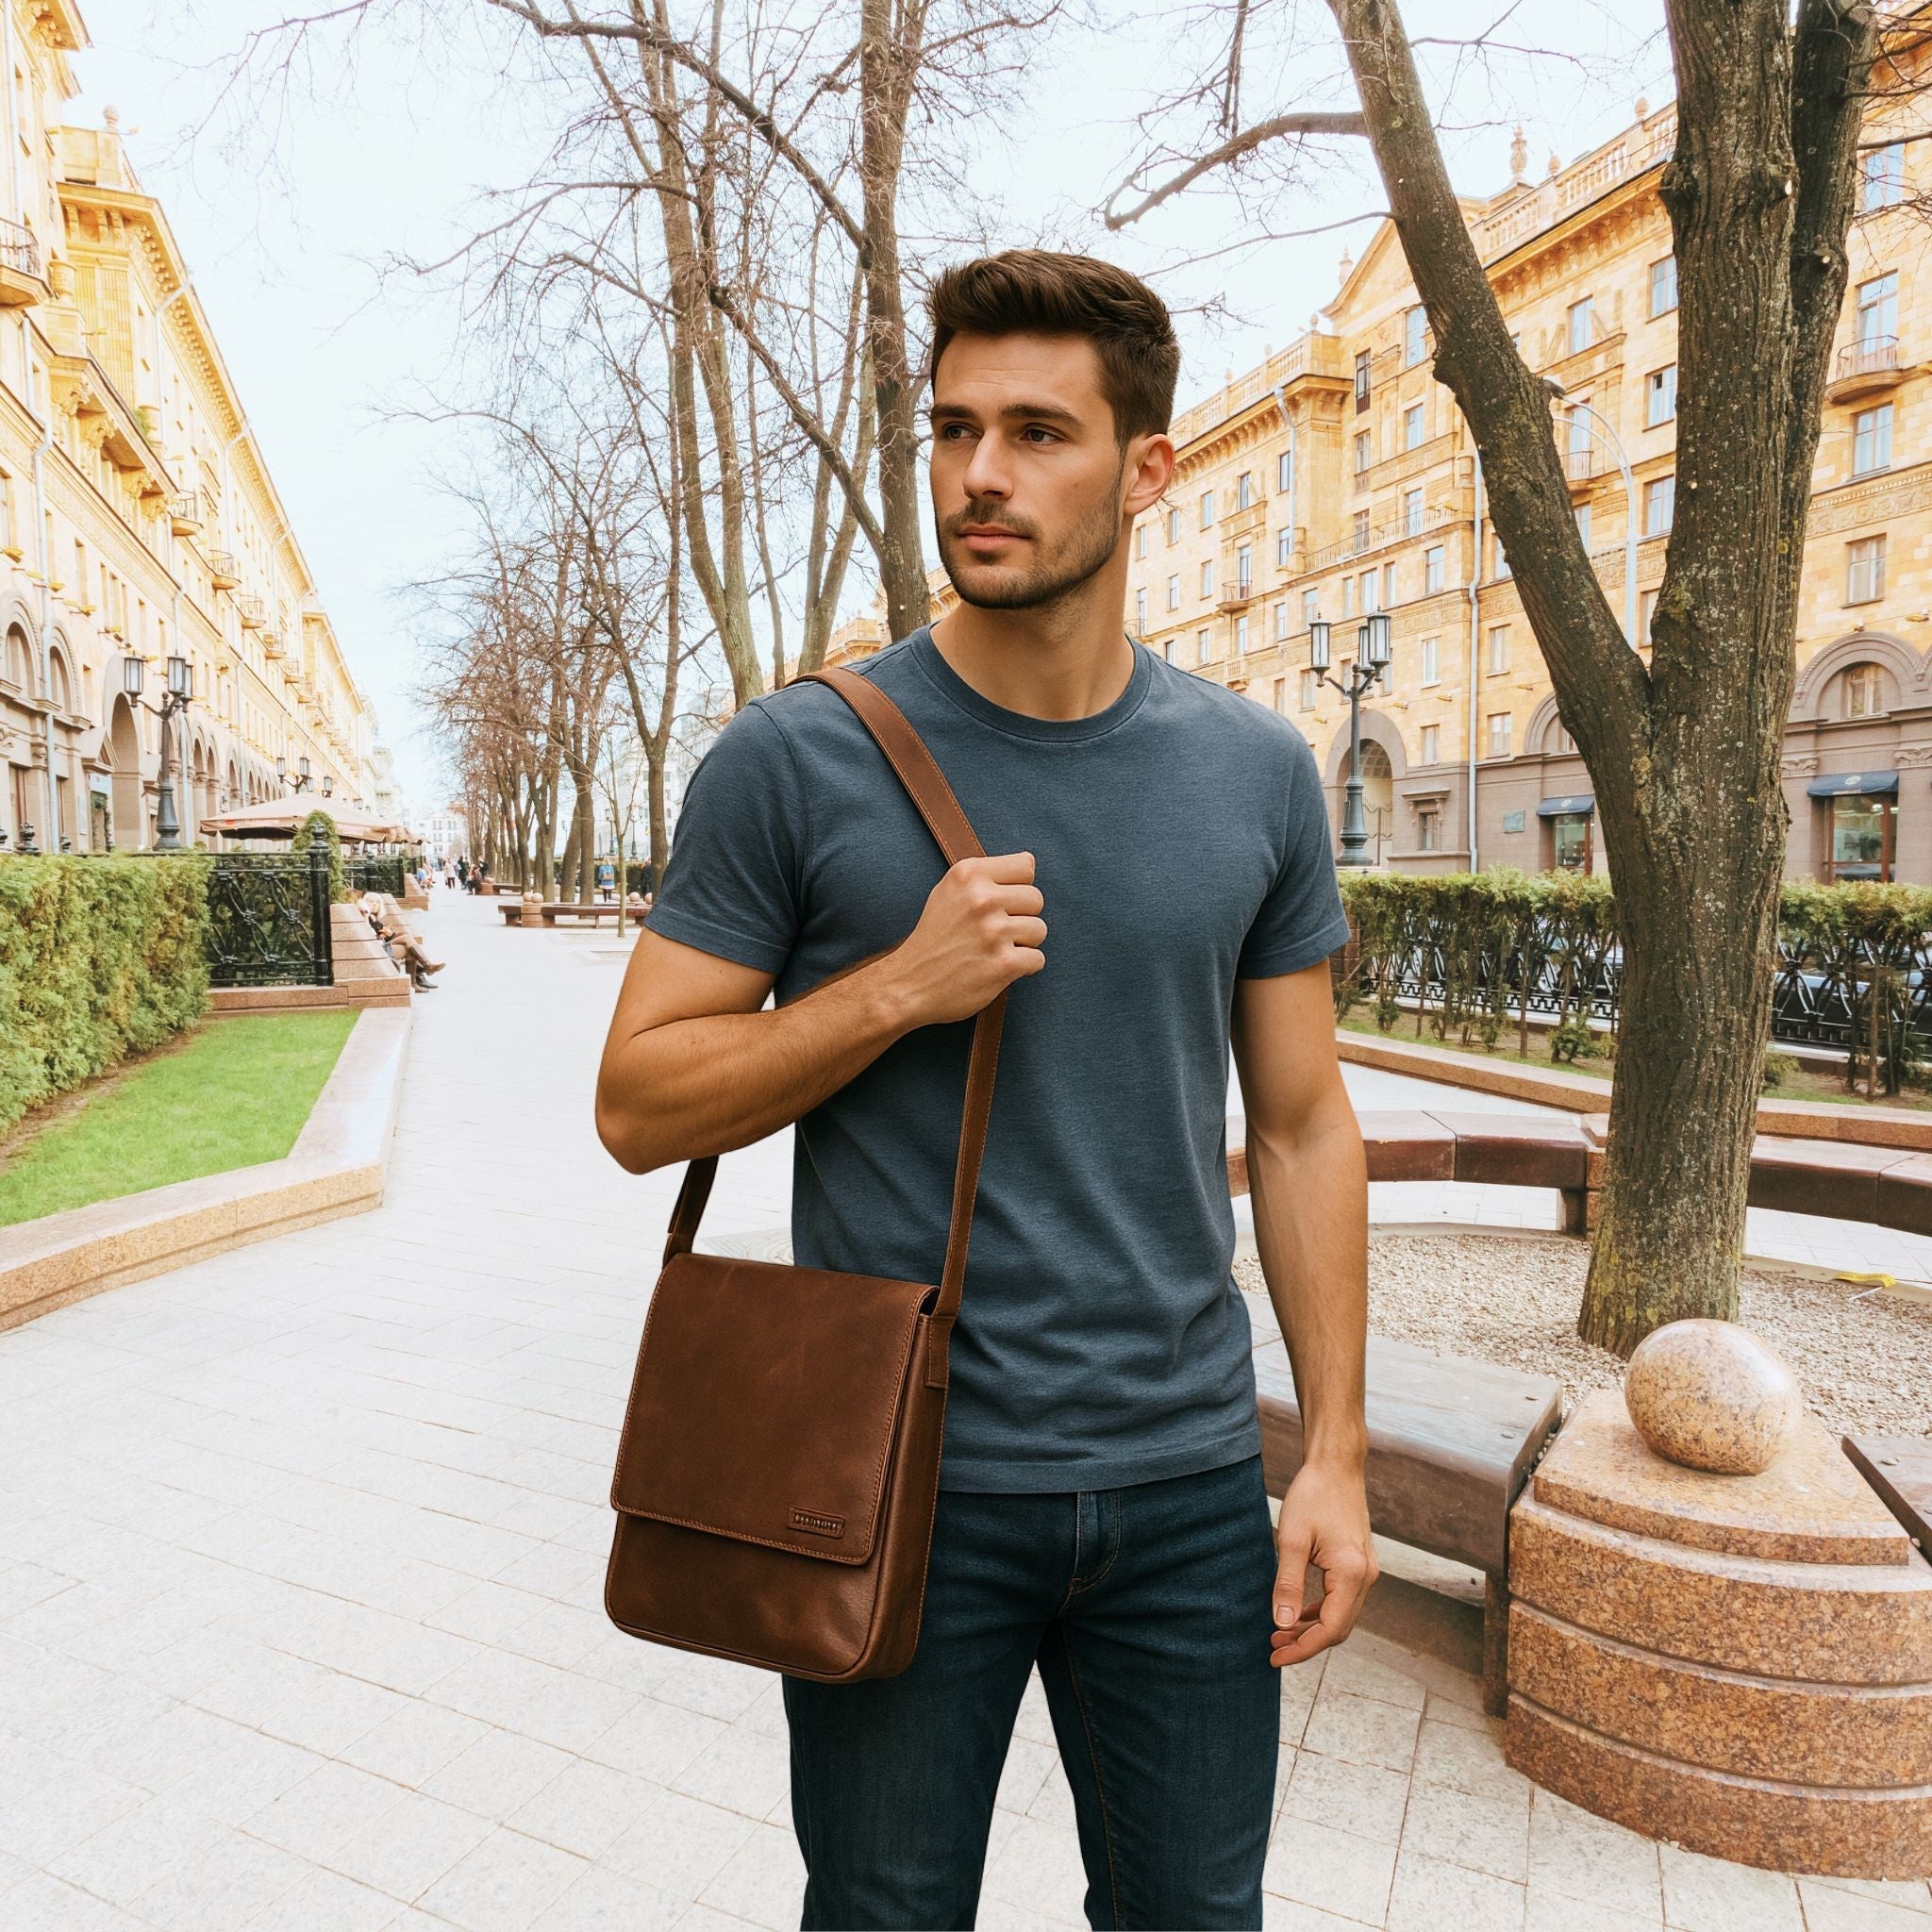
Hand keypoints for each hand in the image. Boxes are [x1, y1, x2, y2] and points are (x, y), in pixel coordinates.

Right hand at [889, 852, 1045, 1025]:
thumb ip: (985, 875)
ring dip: (1023, 944)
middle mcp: (981, 898)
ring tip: (993, 950)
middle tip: (993, 933)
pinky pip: (1037, 959)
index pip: (1025, 866)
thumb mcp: (949, 892)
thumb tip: (1029, 861)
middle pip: (1036, 899)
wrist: (909, 984)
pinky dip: (1022, 967)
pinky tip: (997, 968)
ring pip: (1039, 930)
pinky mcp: (1003, 964)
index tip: (998, 904)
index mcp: (968, 874)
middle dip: (1021, 917)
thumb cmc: (933, 938)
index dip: (1016, 888)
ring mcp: (993, 931)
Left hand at [1270, 1460, 1377, 1667]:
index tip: (1275, 1658)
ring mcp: (1366, 1570)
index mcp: (1352, 1573)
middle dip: (1306, 1643)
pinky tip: (1298, 1613)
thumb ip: (1288, 1584)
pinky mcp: (1360, 1563)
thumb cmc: (1312, 1495)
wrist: (1336, 1466)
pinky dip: (1321, 1612)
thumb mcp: (1292, 1539)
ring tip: (1280, 1634)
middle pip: (1339, 1628)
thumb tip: (1282, 1625)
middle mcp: (1366, 1576)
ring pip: (1342, 1616)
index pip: (1329, 1629)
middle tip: (1273, 1648)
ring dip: (1313, 1629)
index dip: (1302, 1649)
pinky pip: (1343, 1600)